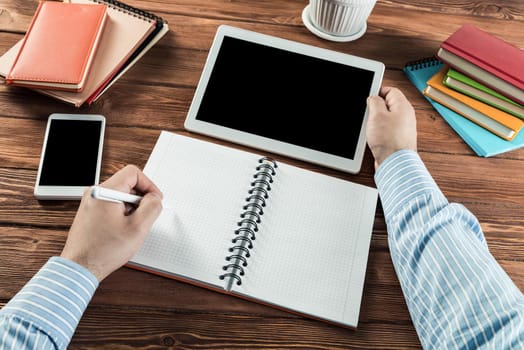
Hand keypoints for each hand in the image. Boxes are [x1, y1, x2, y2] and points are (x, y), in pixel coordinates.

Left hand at [60, 165, 162, 280]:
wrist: (81, 268)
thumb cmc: (103, 251)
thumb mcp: (138, 228)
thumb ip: (152, 207)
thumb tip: (155, 198)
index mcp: (104, 192)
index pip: (132, 173)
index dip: (149, 185)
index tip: (154, 200)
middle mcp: (94, 194)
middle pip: (126, 184)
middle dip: (140, 199)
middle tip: (144, 217)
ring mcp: (90, 203)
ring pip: (120, 196)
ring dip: (131, 208)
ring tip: (131, 227)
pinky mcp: (90, 213)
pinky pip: (111, 205)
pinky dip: (122, 214)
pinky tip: (122, 230)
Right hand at [366, 86, 417, 168]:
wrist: (395, 163)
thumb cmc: (389, 141)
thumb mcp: (376, 115)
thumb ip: (374, 102)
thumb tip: (373, 98)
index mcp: (403, 106)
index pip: (391, 90)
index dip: (378, 91)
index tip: (369, 96)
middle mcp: (406, 116)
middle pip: (389, 104)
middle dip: (376, 108)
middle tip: (369, 113)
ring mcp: (403, 128)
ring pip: (387, 118)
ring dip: (377, 121)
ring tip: (372, 127)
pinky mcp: (398, 139)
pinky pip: (387, 129)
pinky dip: (380, 131)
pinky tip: (375, 136)